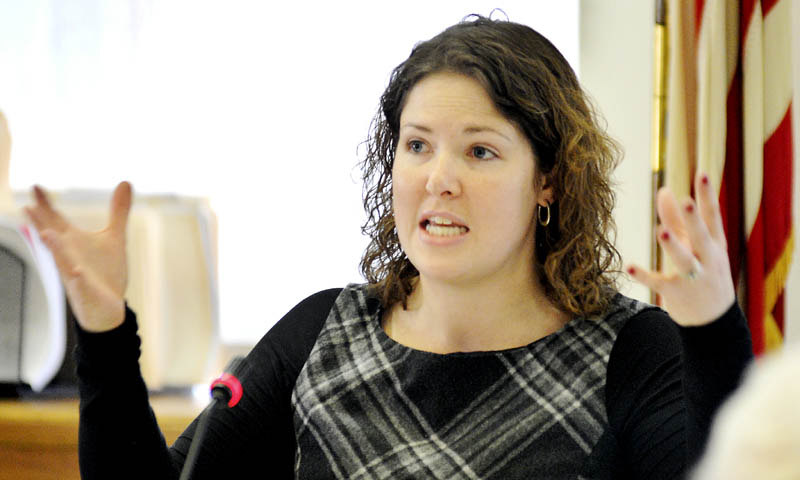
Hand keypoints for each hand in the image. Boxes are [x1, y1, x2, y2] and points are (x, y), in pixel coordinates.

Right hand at [25, 182, 131, 331]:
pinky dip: (78, 278)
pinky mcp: (86, 291)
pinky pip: (80, 284)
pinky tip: (75, 271)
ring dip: (54, 248)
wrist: (109, 307)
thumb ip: (118, 210)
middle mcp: (69, 256)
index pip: (55, 219)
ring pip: (61, 260)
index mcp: (73, 241)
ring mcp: (74, 274)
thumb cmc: (106, 272)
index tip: (35, 186)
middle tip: (28, 206)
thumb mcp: (115, 237)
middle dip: (41, 223)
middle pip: (52, 236)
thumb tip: (126, 181)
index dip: (45, 204)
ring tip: (46, 233)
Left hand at [627, 171, 735, 325]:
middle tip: (686, 201)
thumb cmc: (704, 273)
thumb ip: (677, 218)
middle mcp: (708, 259)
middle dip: (694, 220)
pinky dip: (644, 275)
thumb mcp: (695, 246)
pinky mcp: (676, 293)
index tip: (703, 174)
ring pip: (684, 261)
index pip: (713, 217)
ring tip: (661, 231)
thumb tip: (664, 190)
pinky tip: (628, 266)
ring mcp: (694, 278)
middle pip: (702, 237)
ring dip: (673, 246)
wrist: (714, 320)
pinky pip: (659, 283)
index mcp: (715, 245)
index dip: (708, 196)